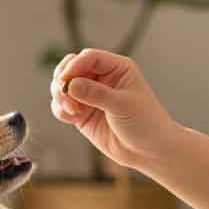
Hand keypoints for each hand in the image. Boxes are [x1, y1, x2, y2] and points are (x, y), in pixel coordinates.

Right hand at [49, 49, 180, 171]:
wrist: (149, 151)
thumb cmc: (145, 123)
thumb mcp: (122, 105)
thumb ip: (96, 94)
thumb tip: (70, 85)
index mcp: (117, 68)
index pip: (89, 58)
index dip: (74, 66)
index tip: (65, 80)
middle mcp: (102, 78)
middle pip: (71, 67)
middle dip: (63, 79)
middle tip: (63, 94)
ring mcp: (91, 96)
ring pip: (64, 86)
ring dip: (60, 95)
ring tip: (71, 109)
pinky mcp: (83, 113)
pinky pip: (62, 106)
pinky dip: (61, 109)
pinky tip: (71, 117)